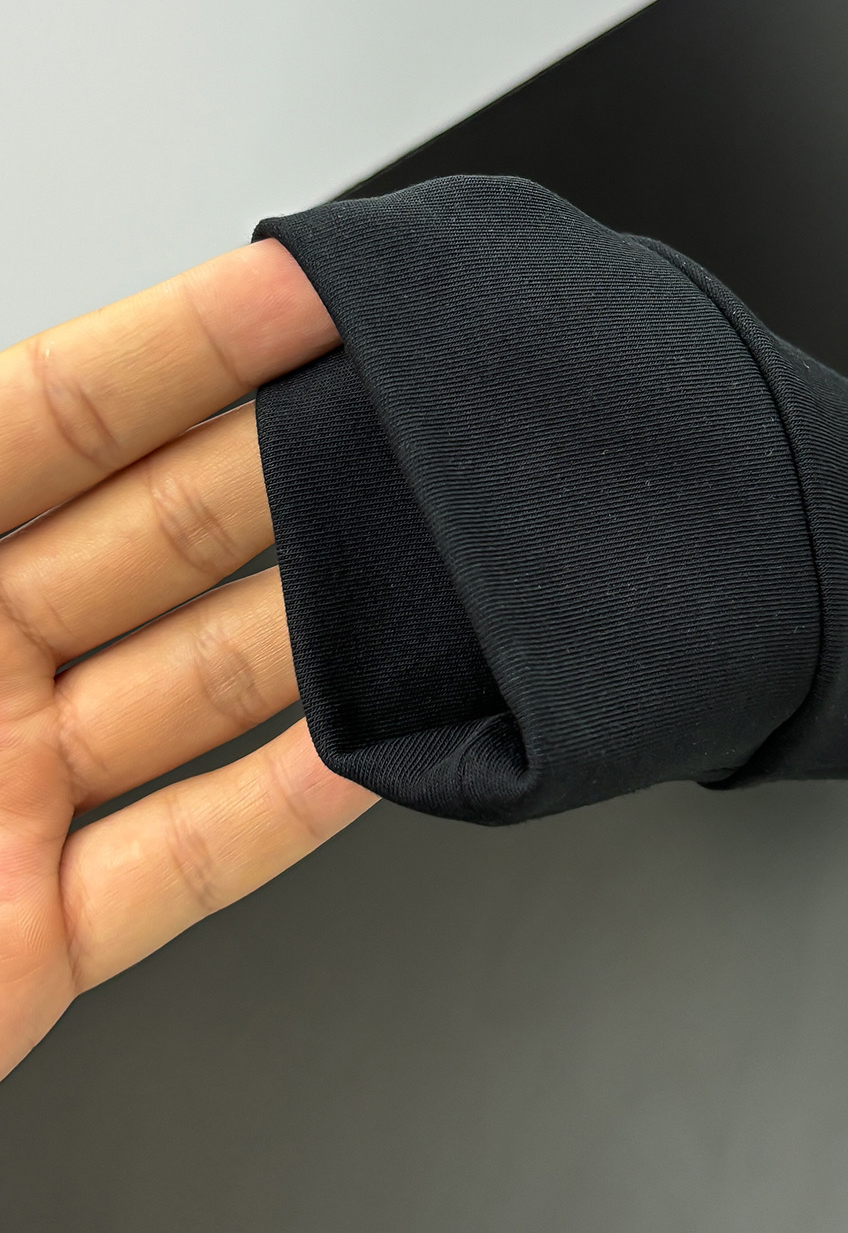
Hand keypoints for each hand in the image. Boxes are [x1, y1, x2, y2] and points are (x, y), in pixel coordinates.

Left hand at [0, 242, 378, 1081]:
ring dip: (309, 632)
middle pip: (149, 540)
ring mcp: (3, 796)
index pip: (50, 420)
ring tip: (421, 575)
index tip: (299, 297)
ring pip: (190, 692)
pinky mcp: (36, 935)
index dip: (181, 347)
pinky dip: (279, 817)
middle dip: (281, 468)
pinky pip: (183, 864)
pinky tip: (363, 757)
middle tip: (402, 418)